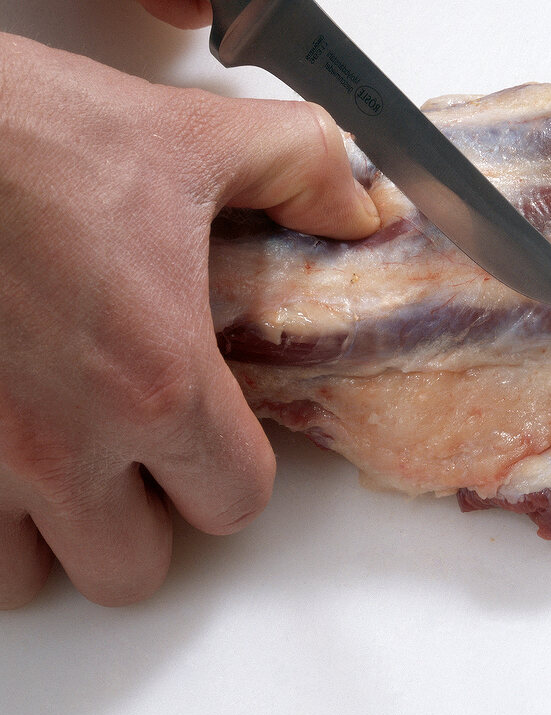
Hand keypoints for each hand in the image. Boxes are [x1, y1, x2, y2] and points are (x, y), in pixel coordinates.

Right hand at [0, 33, 379, 607]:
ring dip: (49, 533)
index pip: (236, 501)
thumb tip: (354, 209)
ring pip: (26, 579)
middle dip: (145, 520)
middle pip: (132, 569)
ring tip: (58, 454)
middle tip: (136, 452)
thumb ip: (301, 170)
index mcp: (157, 381)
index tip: (217, 435)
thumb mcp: (189, 136)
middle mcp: (60, 445)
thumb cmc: (24, 135)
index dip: (234, 471)